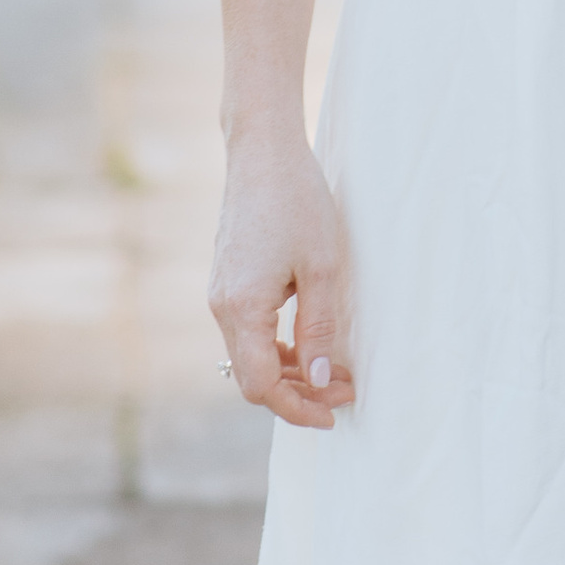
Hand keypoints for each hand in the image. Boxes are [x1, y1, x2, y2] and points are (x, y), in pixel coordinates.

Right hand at [211, 133, 353, 426]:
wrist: (263, 150)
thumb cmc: (297, 200)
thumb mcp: (321, 267)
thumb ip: (319, 328)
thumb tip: (320, 381)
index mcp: (242, 309)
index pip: (262, 385)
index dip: (297, 408)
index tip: (333, 413)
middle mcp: (222, 307)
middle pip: (252, 376)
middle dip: (297, 393)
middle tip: (343, 390)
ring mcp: (221, 293)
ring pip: (249, 355)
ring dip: (289, 370)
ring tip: (333, 369)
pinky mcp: (228, 280)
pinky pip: (247, 330)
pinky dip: (275, 346)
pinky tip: (307, 341)